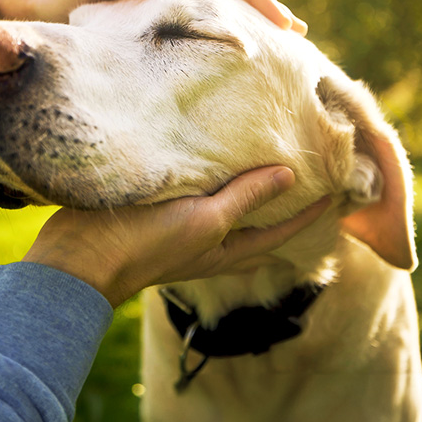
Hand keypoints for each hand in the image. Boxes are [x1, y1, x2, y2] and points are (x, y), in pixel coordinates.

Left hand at [0, 0, 306, 33]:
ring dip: (246, 33)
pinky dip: (216, 48)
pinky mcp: (146, 40)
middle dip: (264, 16)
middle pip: (227, 0)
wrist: (26, 22)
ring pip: (213, 21)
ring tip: (277, 54)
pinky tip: (231, 69)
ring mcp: (157, 16)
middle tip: (298, 40)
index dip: (256, 2)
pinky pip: (190, 41)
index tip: (287, 27)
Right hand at [21, 166, 329, 306]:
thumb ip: (243, 198)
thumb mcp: (203, 221)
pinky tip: (215, 163)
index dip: (311, 213)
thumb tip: (289, 177)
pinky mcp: (162, 216)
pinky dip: (218, 185)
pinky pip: (202, 198)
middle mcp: (212, 244)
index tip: (338, 188)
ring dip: (253, 195)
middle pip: (261, 227)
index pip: (282, 231)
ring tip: (269, 168)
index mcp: (227, 250)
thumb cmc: (147, 243)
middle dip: (287, 209)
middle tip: (310, 182)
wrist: (83, 257)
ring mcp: (187, 231)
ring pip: (232, 212)